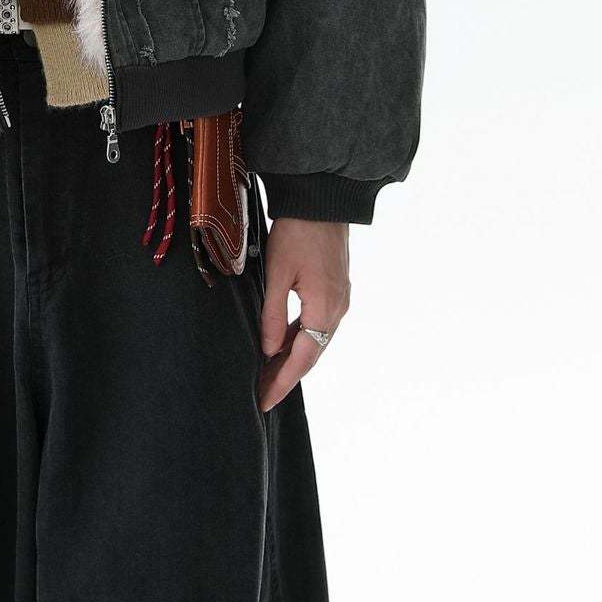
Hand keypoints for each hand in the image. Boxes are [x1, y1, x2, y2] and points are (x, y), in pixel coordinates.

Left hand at [257, 217, 349, 412]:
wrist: (322, 200)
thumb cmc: (297, 232)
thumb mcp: (277, 273)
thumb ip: (273, 315)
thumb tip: (269, 350)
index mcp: (325, 309)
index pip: (302, 359)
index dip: (282, 382)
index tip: (265, 402)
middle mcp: (338, 310)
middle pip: (312, 354)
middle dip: (286, 375)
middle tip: (262, 393)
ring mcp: (340, 300)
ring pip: (316, 339)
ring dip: (293, 357)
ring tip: (268, 372)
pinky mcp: (336, 289)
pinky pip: (318, 324)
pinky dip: (301, 338)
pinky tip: (284, 342)